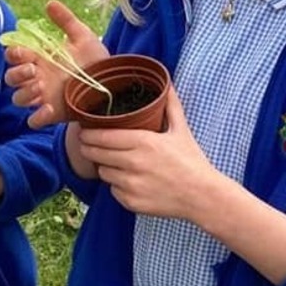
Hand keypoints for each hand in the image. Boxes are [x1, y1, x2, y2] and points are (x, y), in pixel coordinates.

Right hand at [3, 0, 107, 127]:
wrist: (113, 84)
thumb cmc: (96, 60)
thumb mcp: (82, 37)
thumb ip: (66, 20)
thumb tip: (50, 3)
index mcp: (40, 58)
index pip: (14, 56)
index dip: (13, 53)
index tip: (22, 51)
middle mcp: (37, 78)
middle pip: (11, 78)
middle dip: (17, 73)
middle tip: (34, 69)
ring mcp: (43, 97)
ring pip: (18, 98)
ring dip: (24, 92)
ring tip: (41, 86)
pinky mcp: (52, 114)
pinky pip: (33, 121)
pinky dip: (37, 117)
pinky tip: (49, 108)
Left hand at [77, 87, 211, 218]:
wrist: (202, 196)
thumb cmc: (191, 161)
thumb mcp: (181, 130)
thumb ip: (170, 105)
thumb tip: (167, 82)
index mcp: (143, 142)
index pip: (103, 136)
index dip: (89, 134)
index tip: (83, 131)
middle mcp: (133, 163)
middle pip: (96, 154)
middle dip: (89, 148)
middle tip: (87, 144)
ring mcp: (131, 184)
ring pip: (102, 172)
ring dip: (105, 167)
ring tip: (115, 162)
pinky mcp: (131, 202)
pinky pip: (113, 191)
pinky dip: (117, 185)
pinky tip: (129, 180)